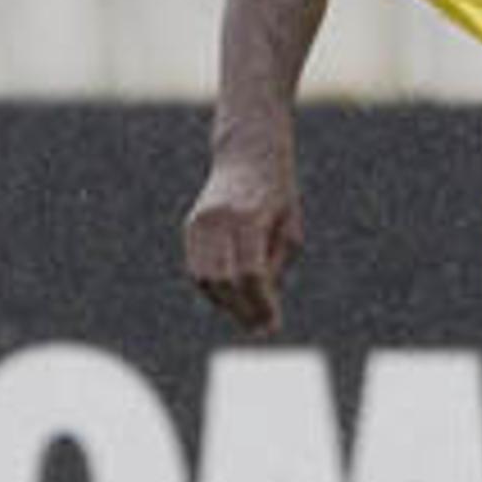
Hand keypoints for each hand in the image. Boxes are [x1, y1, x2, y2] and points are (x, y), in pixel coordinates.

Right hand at [183, 147, 304, 334]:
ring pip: (205, 279)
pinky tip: (233, 299)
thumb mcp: (290, 228)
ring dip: (226, 304)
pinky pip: (197, 269)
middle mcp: (219, 220)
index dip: (261, 304)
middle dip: (244, 310)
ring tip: (248, 316)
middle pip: (225, 281)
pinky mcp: (191, 227)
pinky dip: (213, 290)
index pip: (251, 274)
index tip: (273, 325)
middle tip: (261, 329)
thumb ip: (276, 265)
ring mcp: (200, 222)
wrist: (248, 153)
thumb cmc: (278, 194)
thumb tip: (261, 306)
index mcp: (249, 217)